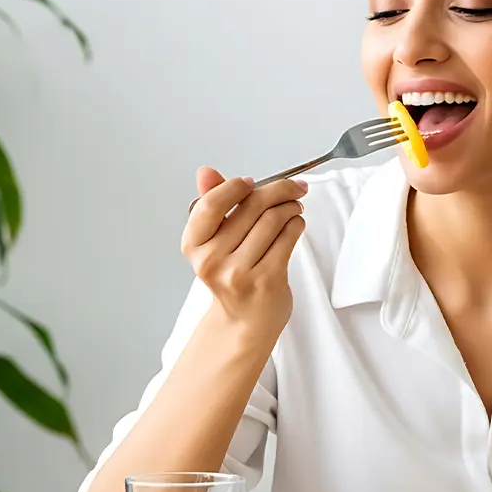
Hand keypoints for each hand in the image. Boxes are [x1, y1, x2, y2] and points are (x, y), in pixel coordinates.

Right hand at [180, 166, 306, 339]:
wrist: (245, 320)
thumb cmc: (232, 274)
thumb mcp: (215, 240)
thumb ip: (212, 203)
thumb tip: (205, 172)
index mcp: (194, 246)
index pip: (211, 204)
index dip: (234, 187)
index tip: (251, 182)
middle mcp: (212, 260)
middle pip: (252, 206)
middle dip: (278, 190)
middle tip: (293, 188)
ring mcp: (239, 273)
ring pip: (274, 219)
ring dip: (291, 206)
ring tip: (295, 207)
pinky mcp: (267, 280)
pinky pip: (288, 237)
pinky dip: (297, 223)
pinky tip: (295, 224)